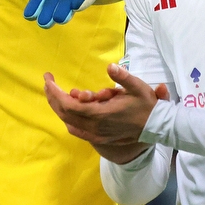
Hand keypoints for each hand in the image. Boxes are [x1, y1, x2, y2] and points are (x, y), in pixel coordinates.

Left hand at [44, 64, 169, 163]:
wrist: (156, 127)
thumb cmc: (146, 105)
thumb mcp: (138, 87)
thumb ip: (123, 77)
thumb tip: (110, 66)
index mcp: (100, 114)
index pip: (69, 105)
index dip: (55, 92)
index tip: (48, 79)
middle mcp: (94, 127)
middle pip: (64, 113)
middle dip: (52, 96)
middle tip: (48, 82)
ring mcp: (95, 135)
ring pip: (68, 122)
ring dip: (58, 106)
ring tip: (54, 91)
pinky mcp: (98, 138)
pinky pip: (76, 130)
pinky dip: (67, 118)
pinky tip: (66, 108)